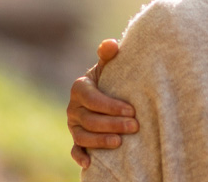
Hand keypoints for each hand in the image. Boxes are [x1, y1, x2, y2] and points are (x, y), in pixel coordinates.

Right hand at [67, 39, 137, 168]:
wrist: (106, 95)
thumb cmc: (111, 79)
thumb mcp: (109, 67)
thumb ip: (108, 56)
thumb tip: (112, 44)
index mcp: (80, 88)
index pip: (93, 99)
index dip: (111, 106)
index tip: (132, 110)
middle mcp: (73, 108)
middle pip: (89, 119)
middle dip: (112, 124)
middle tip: (134, 126)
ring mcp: (73, 125)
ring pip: (82, 136)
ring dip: (100, 141)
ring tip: (120, 142)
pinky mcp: (76, 140)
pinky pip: (74, 150)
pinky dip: (80, 157)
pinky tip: (90, 163)